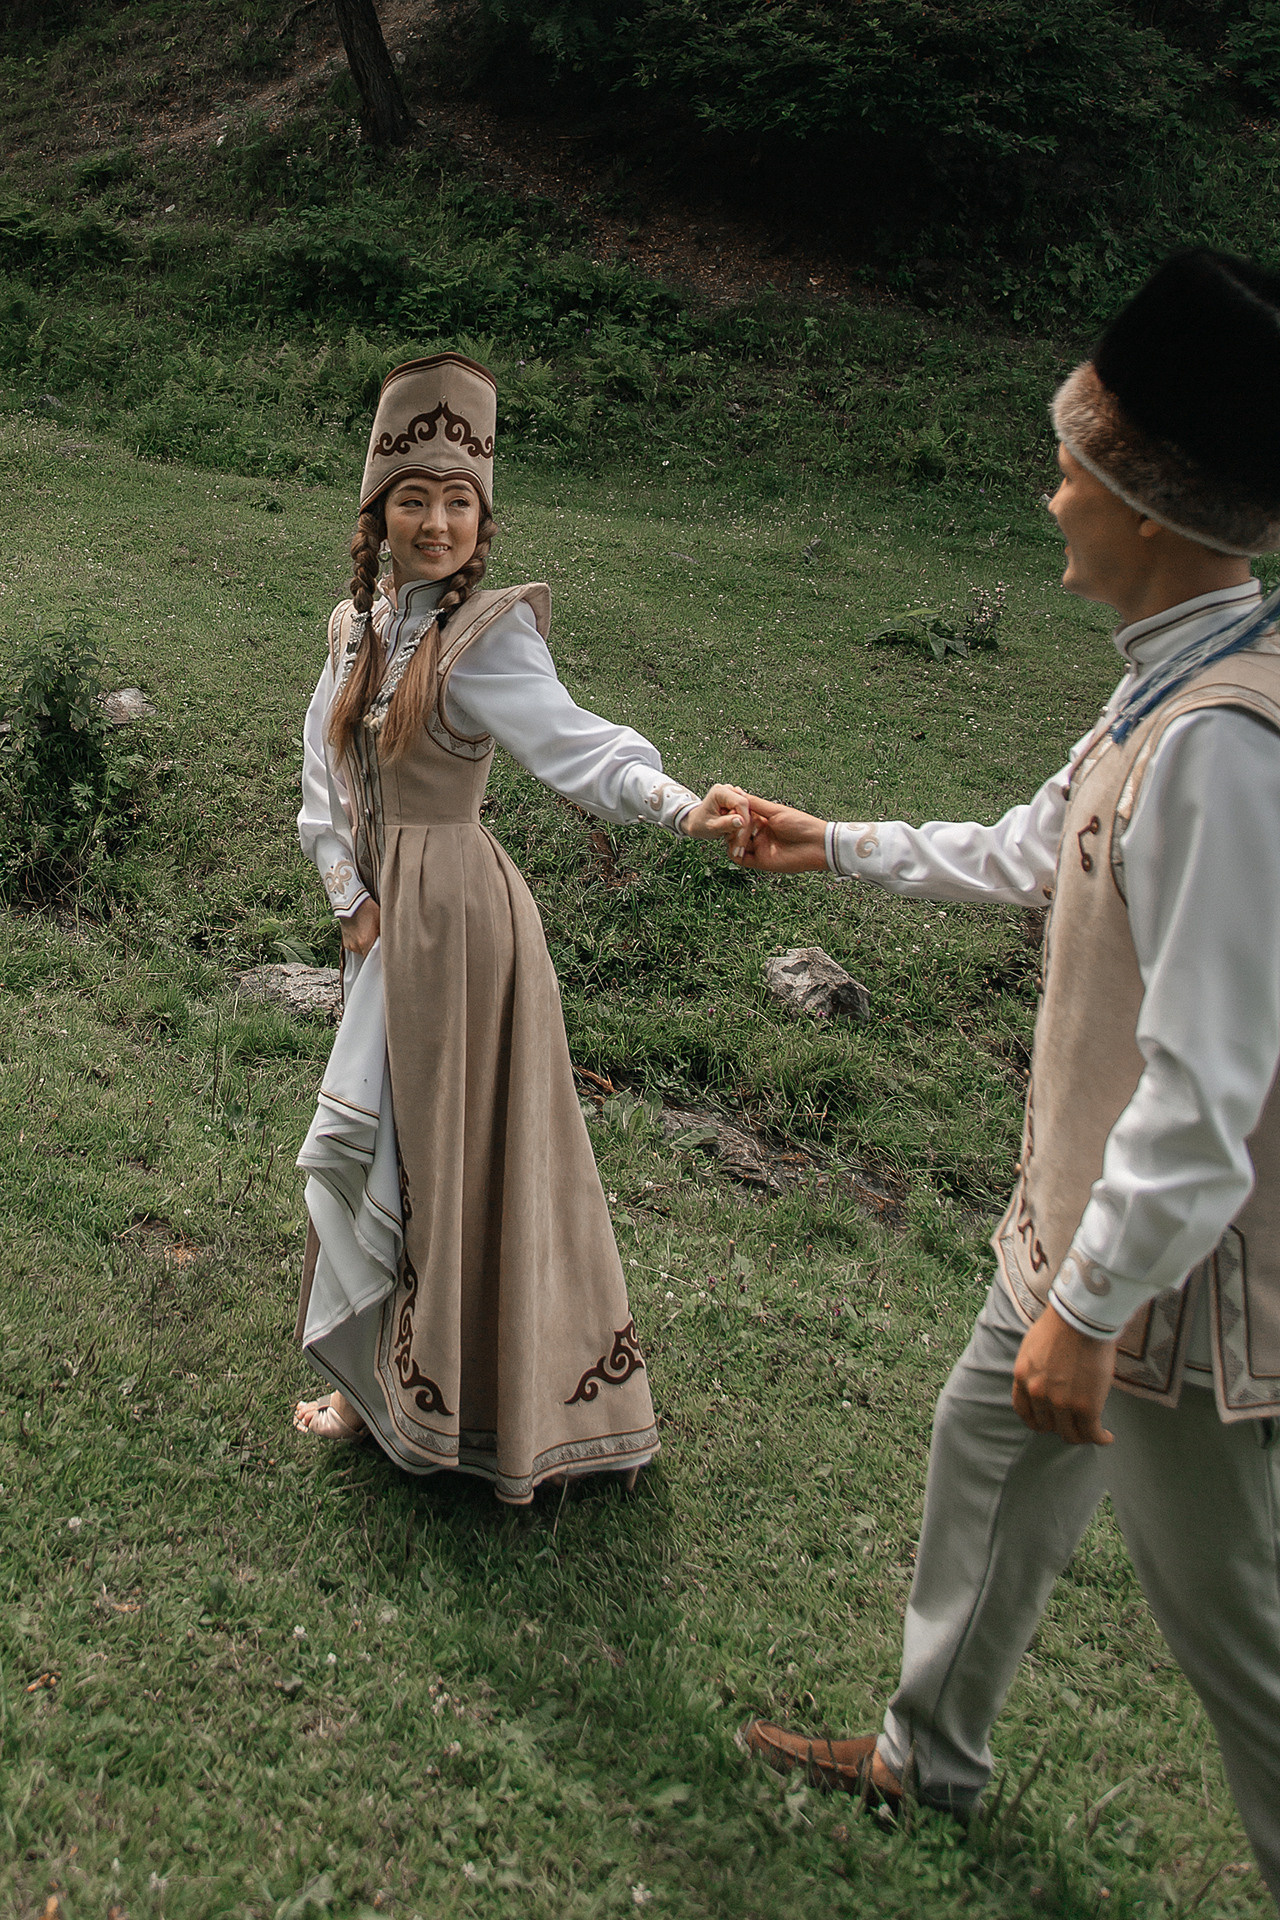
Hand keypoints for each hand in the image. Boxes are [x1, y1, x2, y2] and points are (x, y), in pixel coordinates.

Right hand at [340, 897, 380, 955]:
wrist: (351, 903)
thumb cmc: (368, 910)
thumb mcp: (381, 922)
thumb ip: (384, 937)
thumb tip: (389, 945)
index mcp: (366, 943)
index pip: (374, 959)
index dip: (379, 957)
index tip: (385, 955)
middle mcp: (356, 947)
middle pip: (368, 955)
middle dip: (373, 949)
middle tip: (377, 940)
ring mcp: (350, 945)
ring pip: (361, 951)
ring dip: (365, 945)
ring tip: (368, 934)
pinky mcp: (345, 941)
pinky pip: (355, 946)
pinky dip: (359, 942)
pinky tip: (361, 933)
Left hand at [682, 784, 752, 839]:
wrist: (696, 823)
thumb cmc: (699, 823)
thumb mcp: (711, 826)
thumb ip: (725, 824)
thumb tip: (741, 821)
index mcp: (720, 792)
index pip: (741, 803)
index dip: (744, 818)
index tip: (741, 833)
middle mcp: (728, 790)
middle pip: (747, 808)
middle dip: (743, 826)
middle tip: (736, 841)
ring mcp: (734, 795)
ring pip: (749, 812)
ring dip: (742, 827)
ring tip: (730, 836)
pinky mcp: (737, 802)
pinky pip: (747, 814)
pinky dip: (742, 826)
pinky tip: (733, 832)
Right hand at [729, 794, 828, 872]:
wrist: (816, 845)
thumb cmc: (801, 824)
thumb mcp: (776, 810)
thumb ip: (756, 804)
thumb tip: (738, 793)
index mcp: (763, 820)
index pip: (740, 816)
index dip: (733, 813)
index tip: (728, 808)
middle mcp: (759, 833)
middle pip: (735, 830)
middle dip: (731, 826)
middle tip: (732, 822)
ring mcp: (759, 847)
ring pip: (735, 843)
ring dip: (732, 838)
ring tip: (736, 833)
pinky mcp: (760, 861)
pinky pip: (740, 858)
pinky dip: (734, 852)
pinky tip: (737, 846)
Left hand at [1011, 1303, 1115, 1444]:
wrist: (1082, 1318)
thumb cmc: (1061, 1324)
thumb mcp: (1033, 1346)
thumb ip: (1034, 1368)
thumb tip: (1043, 1379)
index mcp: (1023, 1377)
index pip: (1024, 1411)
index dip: (1037, 1420)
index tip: (1048, 1422)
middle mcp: (1038, 1393)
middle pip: (1047, 1425)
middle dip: (1060, 1425)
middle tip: (1074, 1422)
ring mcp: (1061, 1402)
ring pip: (1070, 1434)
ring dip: (1081, 1435)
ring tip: (1092, 1431)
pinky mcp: (1086, 1406)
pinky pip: (1091, 1433)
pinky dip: (1100, 1438)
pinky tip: (1107, 1437)